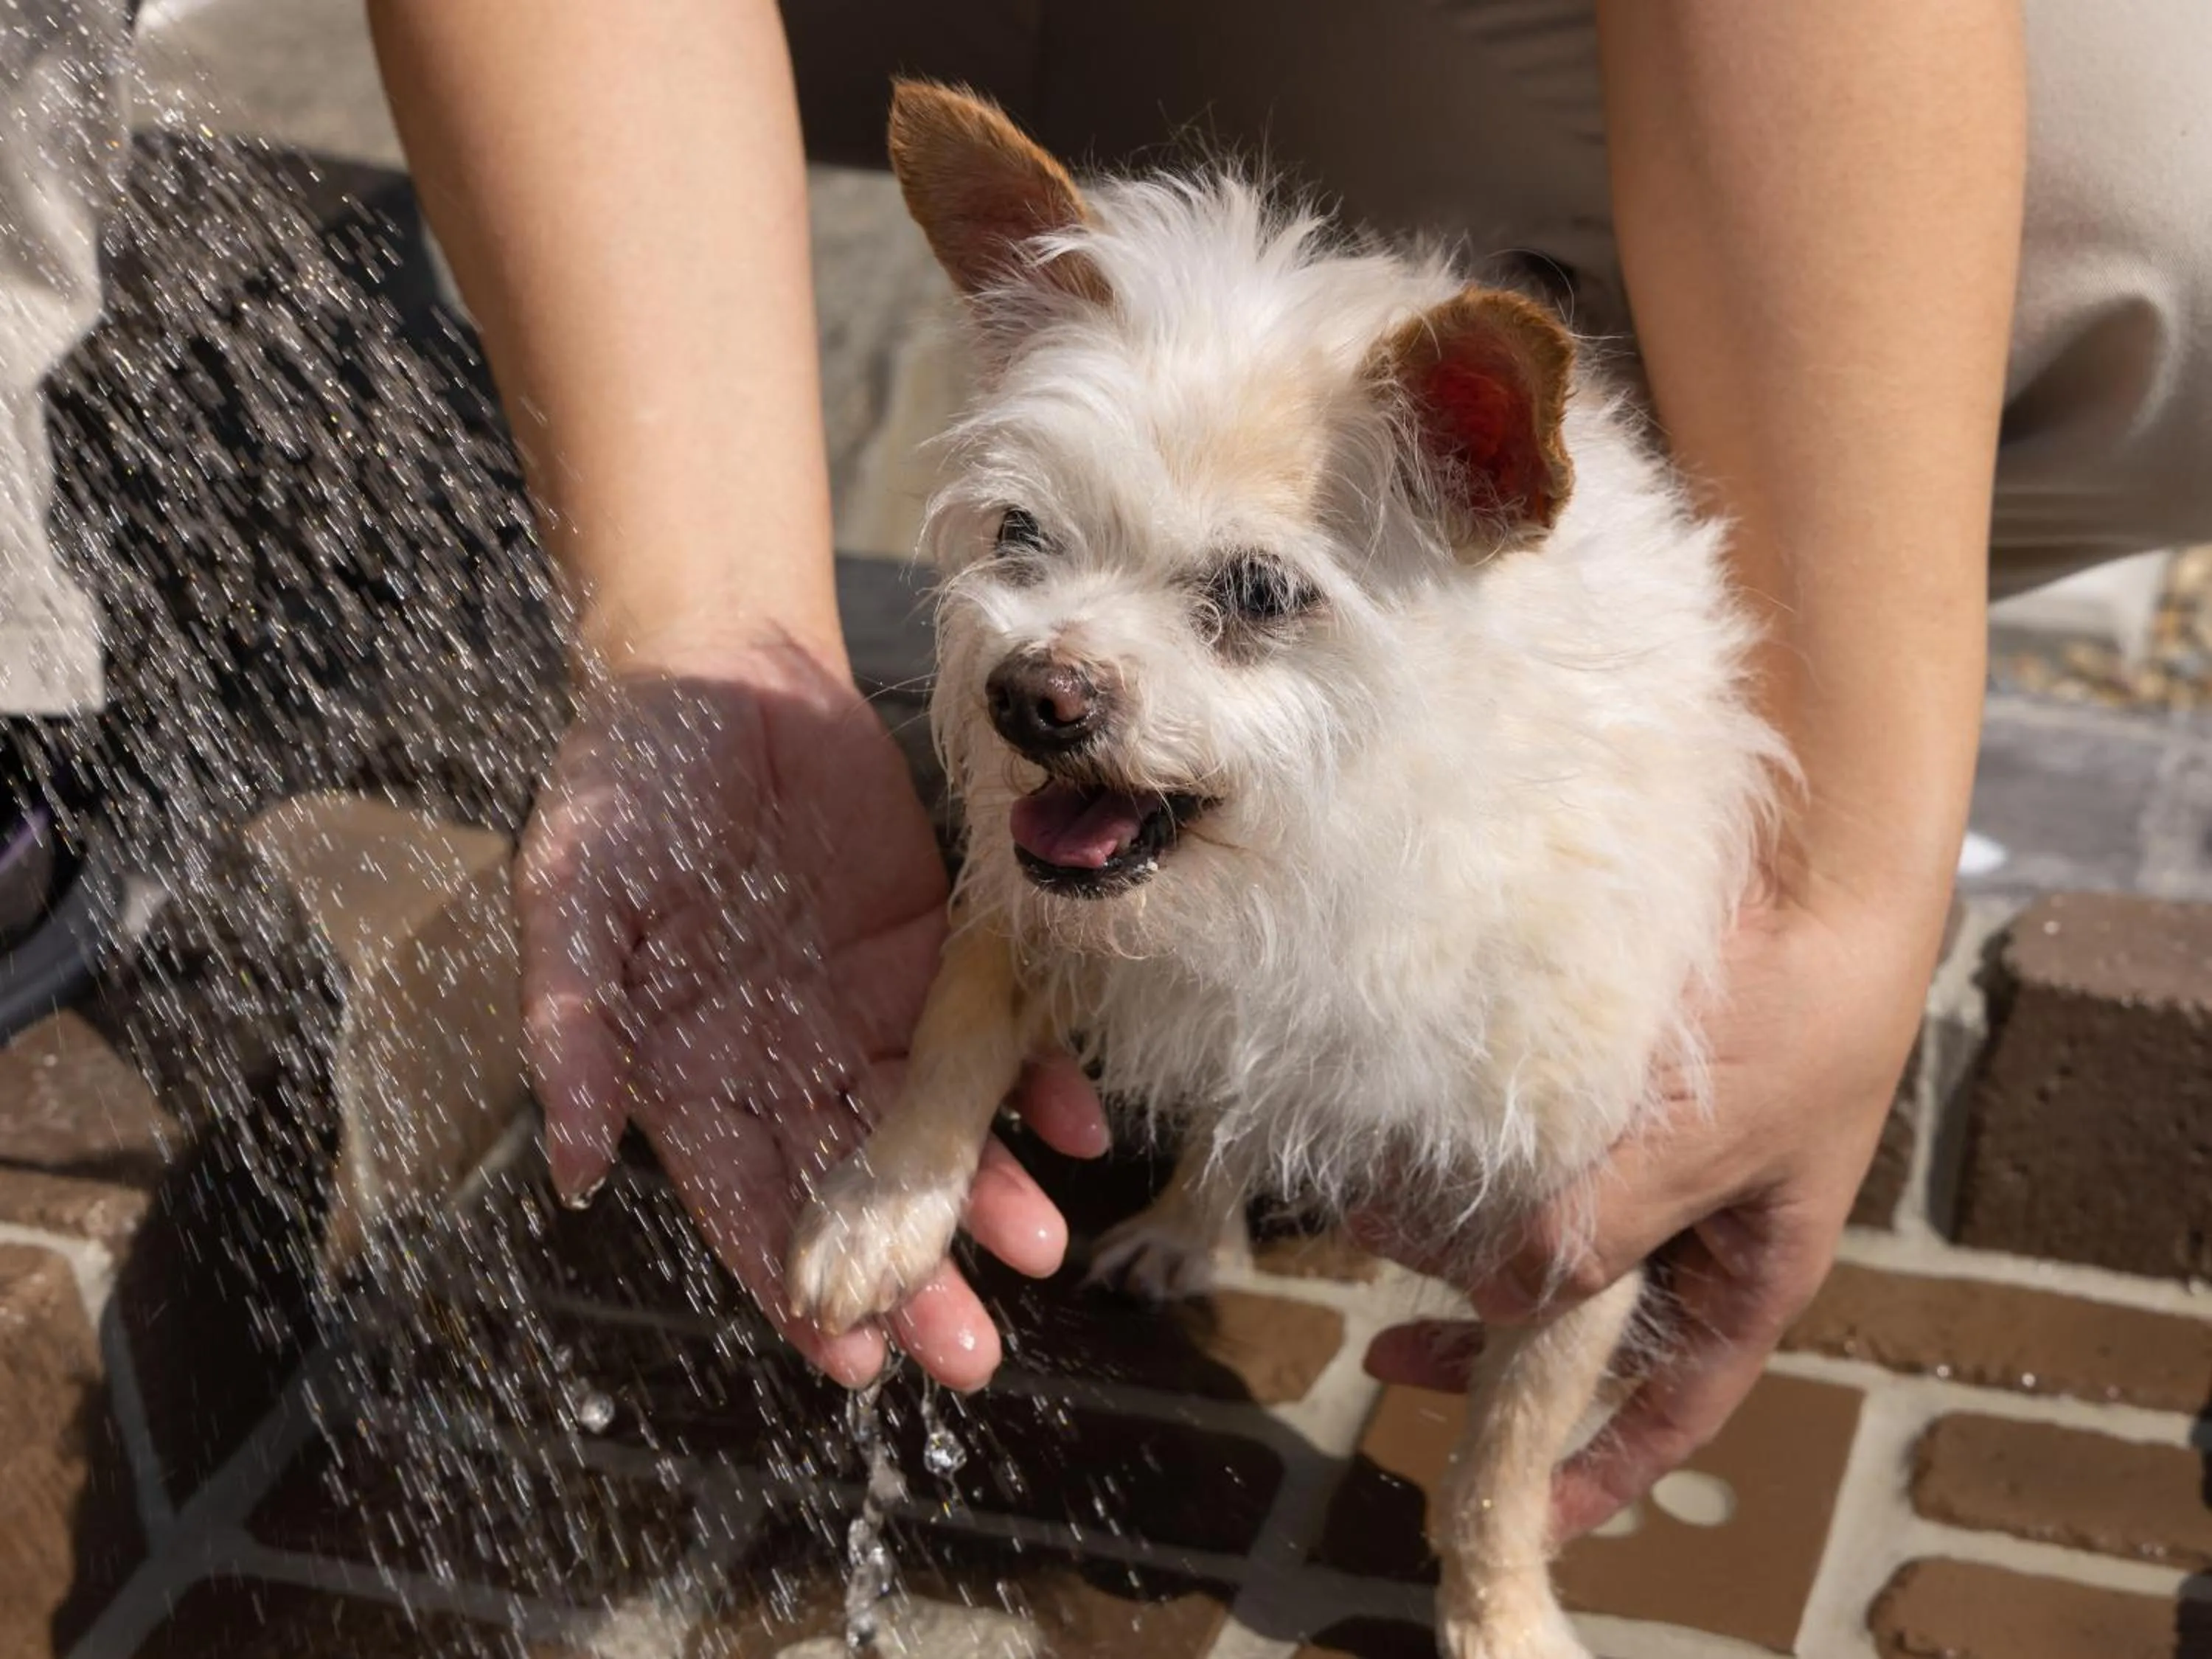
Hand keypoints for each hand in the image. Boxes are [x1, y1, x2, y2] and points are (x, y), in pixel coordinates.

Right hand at [516, 636, 1106, 1390]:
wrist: (721, 673)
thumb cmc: (622, 783)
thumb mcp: (572, 893)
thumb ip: (570, 1024)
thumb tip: (572, 1165)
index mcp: (689, 1071)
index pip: (743, 1203)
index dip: (792, 1284)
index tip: (851, 1360)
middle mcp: (783, 1063)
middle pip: (852, 1191)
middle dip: (912, 1278)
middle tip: (970, 1353)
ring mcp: (863, 1013)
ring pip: (931, 1128)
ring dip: (987, 1194)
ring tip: (1041, 1247)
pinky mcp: (931, 954)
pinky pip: (989, 1032)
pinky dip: (1035, 1079)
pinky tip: (1080, 1125)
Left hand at [1359, 888, 1938, 1537]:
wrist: (1816, 859)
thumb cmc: (1802, 1017)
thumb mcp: (1707, 1151)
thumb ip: (1603, 1230)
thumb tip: (1502, 1302)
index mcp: (1749, 1267)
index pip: (1675, 1404)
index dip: (1603, 1468)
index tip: (1522, 1511)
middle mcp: (1696, 1220)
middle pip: (1587, 1320)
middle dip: (1489, 1340)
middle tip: (1386, 1343)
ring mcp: (1653, 1150)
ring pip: (1546, 1229)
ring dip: (1463, 1237)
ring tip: (1372, 1220)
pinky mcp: (1610, 1083)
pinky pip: (1532, 1146)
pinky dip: (1472, 1159)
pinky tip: (1407, 1151)